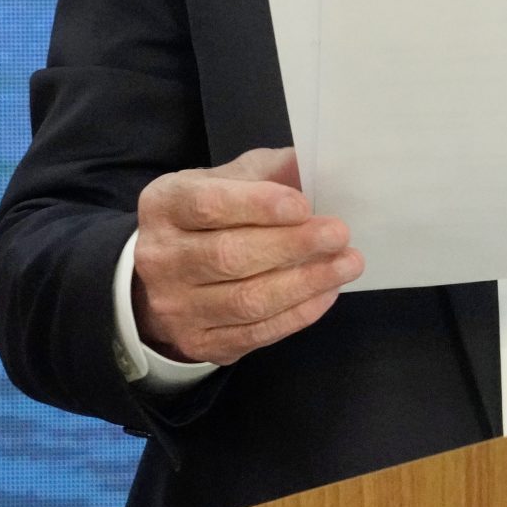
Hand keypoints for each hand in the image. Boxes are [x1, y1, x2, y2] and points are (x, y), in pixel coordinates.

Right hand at [132, 147, 363, 365]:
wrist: (169, 274)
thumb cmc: (211, 215)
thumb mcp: (230, 179)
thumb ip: (270, 171)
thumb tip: (320, 163)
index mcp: (165, 206)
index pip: (209, 205)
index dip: (259, 206)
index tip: (303, 205)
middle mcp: (159, 259)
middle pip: (229, 256)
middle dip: (292, 246)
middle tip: (339, 234)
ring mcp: (174, 307)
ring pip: (245, 301)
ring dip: (305, 283)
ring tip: (346, 264)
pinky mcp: (197, 343)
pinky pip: (253, 334)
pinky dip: (296, 315)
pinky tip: (326, 293)